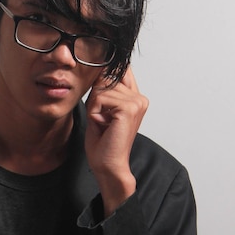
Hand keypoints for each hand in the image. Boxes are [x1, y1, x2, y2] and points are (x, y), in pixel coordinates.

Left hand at [85, 67, 148, 216]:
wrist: (108, 164)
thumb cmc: (103, 141)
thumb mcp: (100, 108)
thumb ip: (103, 89)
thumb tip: (99, 69)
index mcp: (135, 97)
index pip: (120, 70)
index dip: (105, 77)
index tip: (101, 97)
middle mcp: (139, 98)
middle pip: (105, 79)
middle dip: (96, 99)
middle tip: (102, 120)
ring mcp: (137, 102)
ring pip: (101, 89)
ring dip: (94, 107)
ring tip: (103, 123)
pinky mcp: (129, 108)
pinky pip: (101, 97)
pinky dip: (95, 111)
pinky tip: (103, 125)